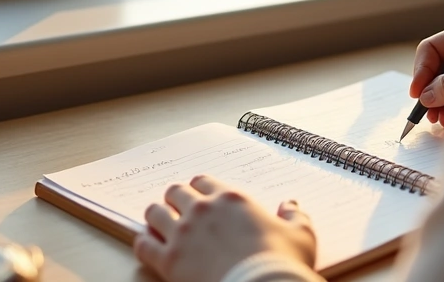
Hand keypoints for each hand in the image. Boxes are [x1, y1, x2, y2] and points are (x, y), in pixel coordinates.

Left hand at [134, 175, 316, 281]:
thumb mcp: (300, 235)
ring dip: (156, 216)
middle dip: (175, 199)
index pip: (202, 181)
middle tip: (177, 208)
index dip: (199, 188)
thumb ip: (295, 215)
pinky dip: (143, 242)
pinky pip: (143, 244)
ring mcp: (182, 234)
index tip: (199, 195)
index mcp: (231, 199)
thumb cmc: (281, 262)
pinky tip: (148, 246)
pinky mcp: (168, 260)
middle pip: (174, 191)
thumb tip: (291, 204)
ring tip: (159, 224)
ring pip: (154, 212)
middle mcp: (202, 210)